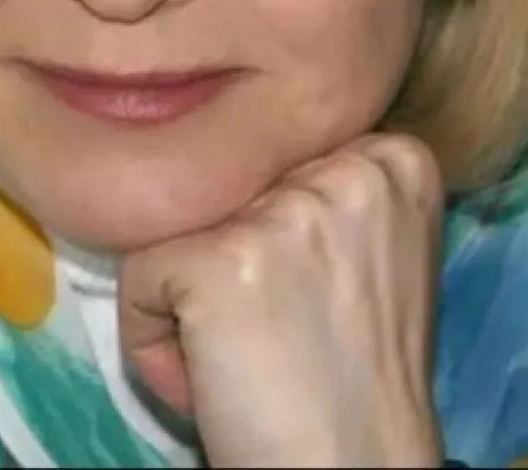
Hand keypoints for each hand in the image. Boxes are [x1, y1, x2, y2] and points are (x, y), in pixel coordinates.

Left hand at [118, 133, 444, 467]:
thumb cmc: (354, 376)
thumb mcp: (365, 253)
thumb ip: (317, 190)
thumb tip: (223, 160)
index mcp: (392, 159)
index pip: (274, 148)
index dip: (273, 225)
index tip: (308, 292)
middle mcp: (346, 166)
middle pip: (225, 180)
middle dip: (229, 254)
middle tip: (276, 329)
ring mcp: (282, 211)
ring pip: (176, 221)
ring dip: (189, 295)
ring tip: (244, 354)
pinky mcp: (217, 261)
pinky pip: (136, 278)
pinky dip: (150, 339)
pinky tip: (209, 379)